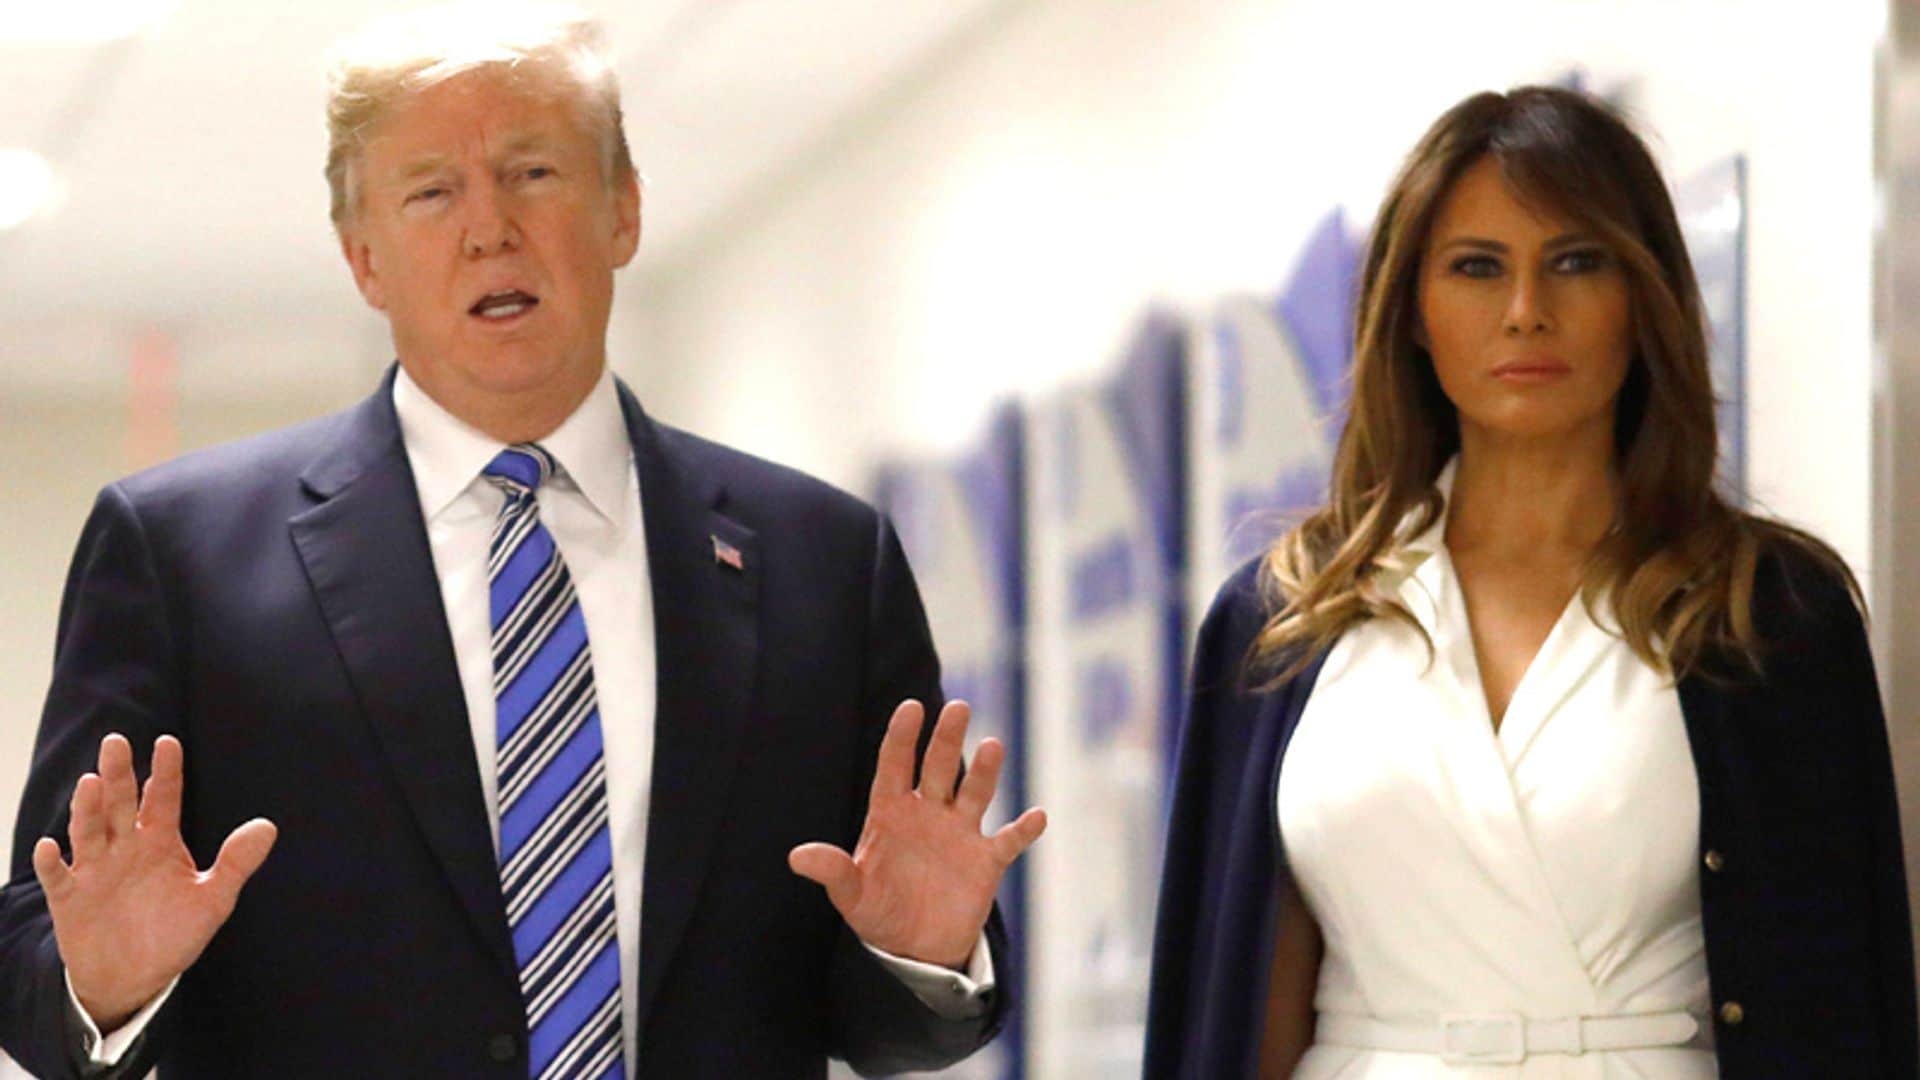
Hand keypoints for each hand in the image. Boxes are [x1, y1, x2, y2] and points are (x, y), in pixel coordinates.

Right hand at [32, 734, 275, 1031]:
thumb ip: (236, 863)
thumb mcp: (213, 900)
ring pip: (88, 831)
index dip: (166, 772)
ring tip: (90, 784)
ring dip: (87, 809)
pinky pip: (57, 877)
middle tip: (116, 743)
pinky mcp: (69, 898)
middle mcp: (125, 847)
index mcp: (160, 841)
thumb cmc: (173, 934)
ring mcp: (95, 870)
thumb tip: (268, 826)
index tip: (168, 742)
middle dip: (119, 775)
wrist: (134, 979)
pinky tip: (47, 846)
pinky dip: (50, 863)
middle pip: (121, 804)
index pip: (164, 798)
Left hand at [789, 699, 1045, 969]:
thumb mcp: (851, 895)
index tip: (910, 707)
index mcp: (892, 813)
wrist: (916, 949)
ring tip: (992, 746)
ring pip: (975, 792)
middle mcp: (928, 813)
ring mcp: (960, 833)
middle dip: (947, 739)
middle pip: (939, 768)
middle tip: (958, 708)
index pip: (895, 766)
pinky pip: (1008, 840)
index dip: (902, 738)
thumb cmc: (879, 912)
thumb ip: (833, 871)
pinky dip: (1023, 830)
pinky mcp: (986, 861)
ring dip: (985, 771)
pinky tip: (1037, 816)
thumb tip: (798, 857)